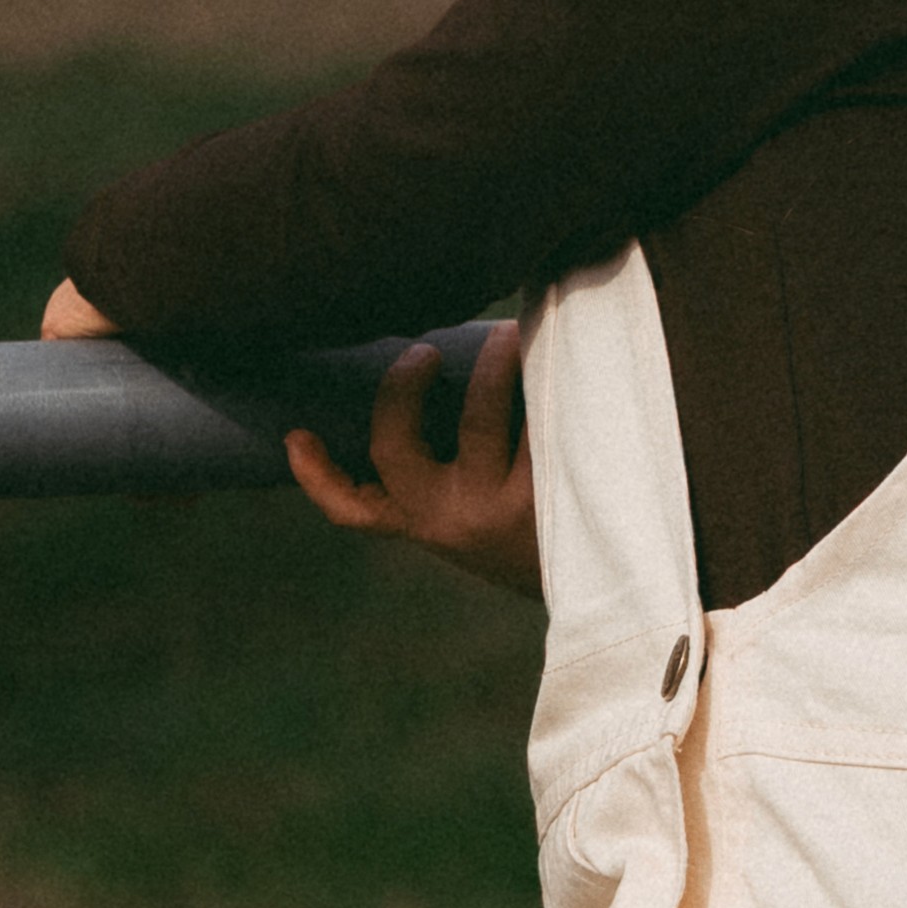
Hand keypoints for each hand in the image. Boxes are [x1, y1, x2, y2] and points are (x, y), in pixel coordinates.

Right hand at [285, 324, 542, 599]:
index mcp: (424, 523)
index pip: (353, 510)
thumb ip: (441, 473)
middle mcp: (452, 520)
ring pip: (481, 417)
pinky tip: (558, 356)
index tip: (297, 435)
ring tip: (511, 332)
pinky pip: (539, 419)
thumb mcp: (473, 515)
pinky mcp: (554, 493)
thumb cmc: (530, 527)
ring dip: (493, 362)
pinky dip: (544, 381)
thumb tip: (421, 374)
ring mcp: (501, 510)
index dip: (316, 475)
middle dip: (401, 386)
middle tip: (424, 351)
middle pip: (394, 446)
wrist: (609, 575)